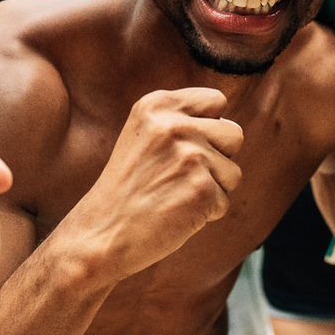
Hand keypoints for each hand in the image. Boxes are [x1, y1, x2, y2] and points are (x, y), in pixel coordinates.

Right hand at [56, 88, 243, 279]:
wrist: (101, 233)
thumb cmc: (128, 188)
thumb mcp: (144, 136)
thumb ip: (183, 121)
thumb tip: (230, 127)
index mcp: (158, 104)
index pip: (216, 101)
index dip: (208, 129)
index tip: (181, 148)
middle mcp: (175, 125)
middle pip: (234, 135)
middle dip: (217, 159)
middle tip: (179, 176)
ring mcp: (190, 156)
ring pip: (233, 172)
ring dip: (212, 189)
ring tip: (174, 195)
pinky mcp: (201, 189)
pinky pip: (224, 201)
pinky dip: (205, 214)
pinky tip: (175, 213)